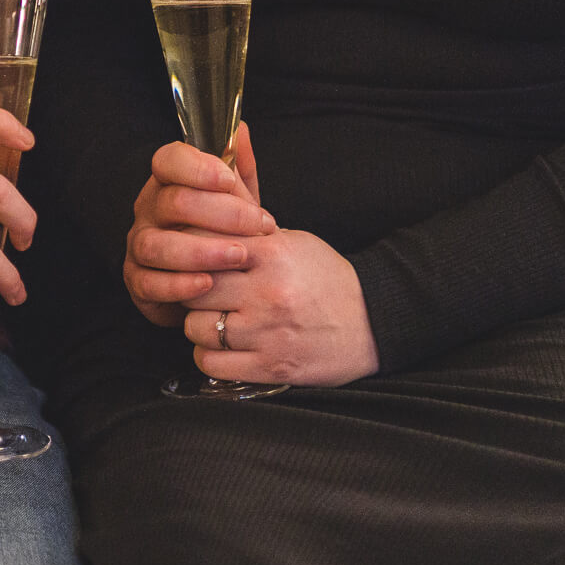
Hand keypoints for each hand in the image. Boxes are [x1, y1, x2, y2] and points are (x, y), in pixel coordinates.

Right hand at [124, 124, 274, 327]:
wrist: (211, 286)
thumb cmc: (221, 237)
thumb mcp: (236, 203)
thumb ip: (238, 171)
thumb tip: (243, 130)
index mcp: (169, 183)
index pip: (168, 160)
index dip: (197, 168)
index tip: (229, 180)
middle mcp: (148, 211)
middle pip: (172, 202)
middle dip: (221, 214)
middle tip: (260, 226)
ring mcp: (139, 247)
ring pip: (157, 245)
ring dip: (201, 251)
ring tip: (239, 256)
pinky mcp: (137, 283)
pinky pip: (150, 283)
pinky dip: (179, 284)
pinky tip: (208, 285)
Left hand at [181, 228, 379, 385]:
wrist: (373, 322)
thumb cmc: (325, 278)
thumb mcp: (293, 240)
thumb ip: (248, 227)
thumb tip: (210, 197)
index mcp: (273, 254)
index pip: (204, 249)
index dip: (191, 257)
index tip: (192, 264)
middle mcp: (268, 293)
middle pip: (194, 290)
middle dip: (191, 293)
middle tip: (200, 295)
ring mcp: (269, 333)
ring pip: (197, 329)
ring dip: (198, 327)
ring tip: (213, 321)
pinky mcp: (271, 367)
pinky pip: (212, 364)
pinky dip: (209, 356)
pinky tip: (222, 347)